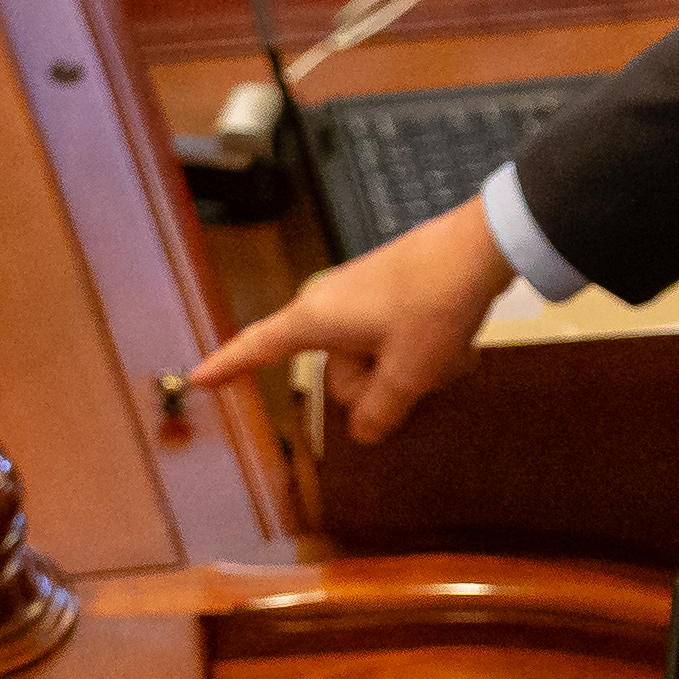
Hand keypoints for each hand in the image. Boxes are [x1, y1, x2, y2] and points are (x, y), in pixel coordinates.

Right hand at [180, 196, 514, 443]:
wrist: (481, 247)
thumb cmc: (435, 302)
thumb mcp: (407, 374)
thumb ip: (378, 412)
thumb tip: (363, 431)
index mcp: (316, 320)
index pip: (258, 348)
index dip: (228, 368)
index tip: (197, 379)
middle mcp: (330, 306)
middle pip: (339, 376)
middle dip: (381, 386)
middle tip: (421, 370)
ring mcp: (361, 299)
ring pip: (375, 362)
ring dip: (412, 370)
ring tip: (447, 352)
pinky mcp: (389, 294)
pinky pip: (395, 342)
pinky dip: (424, 352)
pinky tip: (457, 344)